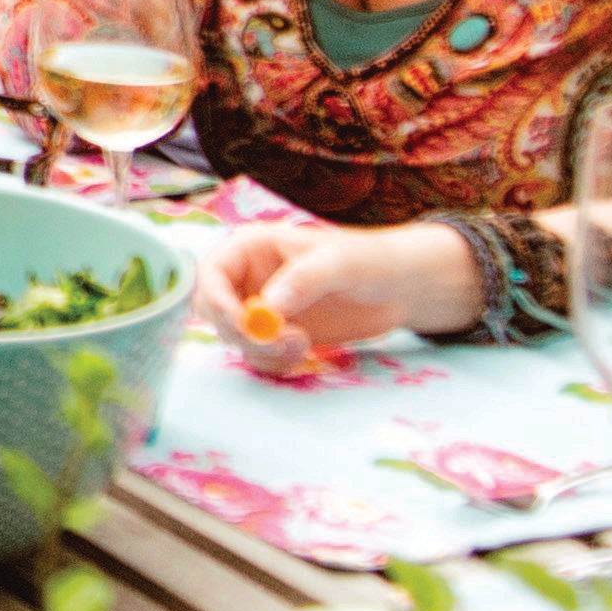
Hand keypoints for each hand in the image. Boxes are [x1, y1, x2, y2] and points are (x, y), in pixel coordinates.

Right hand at [207, 219, 473, 378]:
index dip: (217, 302)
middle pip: (214, 311)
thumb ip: (304, 279)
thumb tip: (268, 307)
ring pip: (234, 338)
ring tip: (304, 346)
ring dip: (262, 351)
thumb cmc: (371, 261)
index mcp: (252, 247)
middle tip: (282, 344)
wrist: (401, 290)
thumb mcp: (340, 263)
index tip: (244, 326)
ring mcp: (261, 308)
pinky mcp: (277, 335)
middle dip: (242, 333)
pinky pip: (257, 355)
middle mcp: (249, 278)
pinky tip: (305, 354)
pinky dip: (274, 363)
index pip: (211, 275)